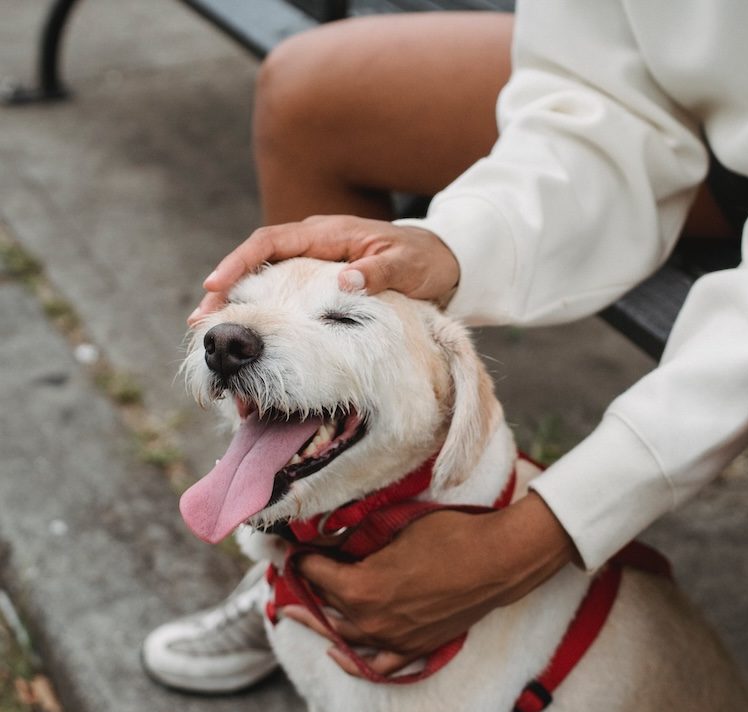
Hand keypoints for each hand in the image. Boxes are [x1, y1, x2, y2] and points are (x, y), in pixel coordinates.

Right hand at [189, 216, 459, 324]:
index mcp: (327, 233)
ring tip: (212, 331)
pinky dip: (263, 312)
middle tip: (201, 320)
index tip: (216, 286)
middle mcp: (312, 243)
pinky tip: (251, 337)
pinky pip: (283, 294)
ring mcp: (313, 263)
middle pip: (257, 262)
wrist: (441, 262)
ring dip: (240, 303)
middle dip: (227, 287)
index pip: (271, 241)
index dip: (241, 262)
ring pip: (266, 279)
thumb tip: (346, 280)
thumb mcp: (406, 266)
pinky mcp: (318, 282)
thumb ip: (379, 273)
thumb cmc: (423, 261)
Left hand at [279, 492, 578, 676]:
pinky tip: (337, 653)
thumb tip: (336, 537)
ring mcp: (392, 639)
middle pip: (321, 607)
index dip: (299, 556)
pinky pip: (376, 666)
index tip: (292, 547)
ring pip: (342, 636)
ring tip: (299, 611)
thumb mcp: (396, 527)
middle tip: (287, 579)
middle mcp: (369, 620)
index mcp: (359, 587)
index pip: (314, 572)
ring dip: (319, 621)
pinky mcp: (414, 648)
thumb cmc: (449, 536)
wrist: (496, 561)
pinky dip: (353, 661)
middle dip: (302, 589)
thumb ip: (361, 540)